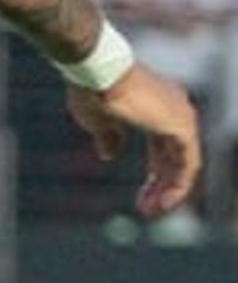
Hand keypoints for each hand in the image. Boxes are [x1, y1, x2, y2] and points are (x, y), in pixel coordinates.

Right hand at [72, 61, 202, 221]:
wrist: (98, 72)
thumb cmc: (93, 90)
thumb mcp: (98, 120)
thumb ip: (109, 137)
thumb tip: (109, 154)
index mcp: (157, 107)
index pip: (164, 147)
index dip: (155, 173)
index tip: (142, 194)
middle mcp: (176, 109)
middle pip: (176, 157)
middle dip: (161, 185)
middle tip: (146, 208)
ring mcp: (182, 117)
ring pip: (184, 163)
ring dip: (170, 189)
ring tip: (152, 210)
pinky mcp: (182, 127)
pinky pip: (189, 164)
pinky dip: (178, 185)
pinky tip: (165, 201)